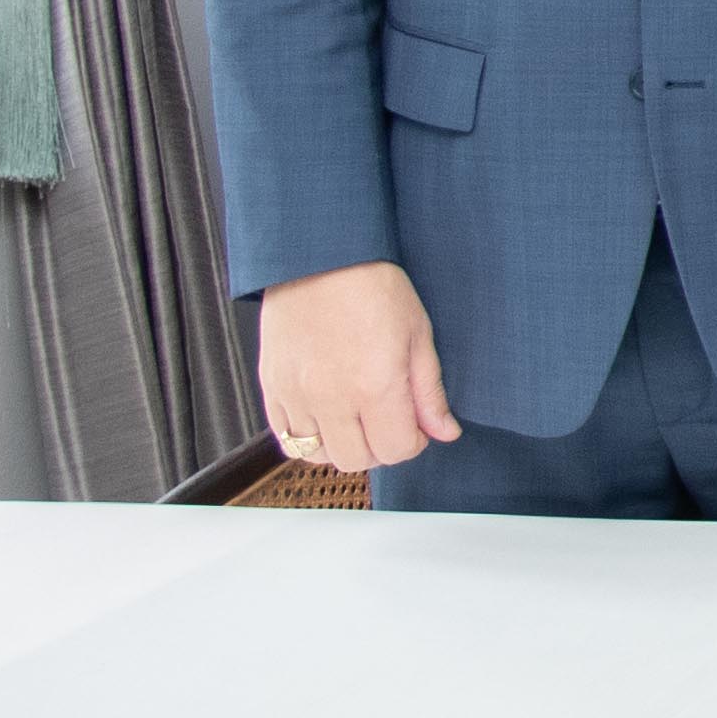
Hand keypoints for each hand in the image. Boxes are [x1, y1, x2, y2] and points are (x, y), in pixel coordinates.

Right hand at [257, 260, 457, 471]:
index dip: (412, 442)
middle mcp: (331, 397)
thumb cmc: (374, 286)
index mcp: (375, 385)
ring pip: (318, 455)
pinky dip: (308, 436)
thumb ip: (429, 391)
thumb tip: (445, 432)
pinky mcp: (271, 387)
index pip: (396, 451)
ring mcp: (295, 395)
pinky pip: (286, 438)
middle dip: (380, 447)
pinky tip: (326, 413)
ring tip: (355, 416)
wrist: (320, 257)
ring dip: (342, 445)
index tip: (414, 422)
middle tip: (387, 419)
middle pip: (357, 460)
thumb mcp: (418, 333)